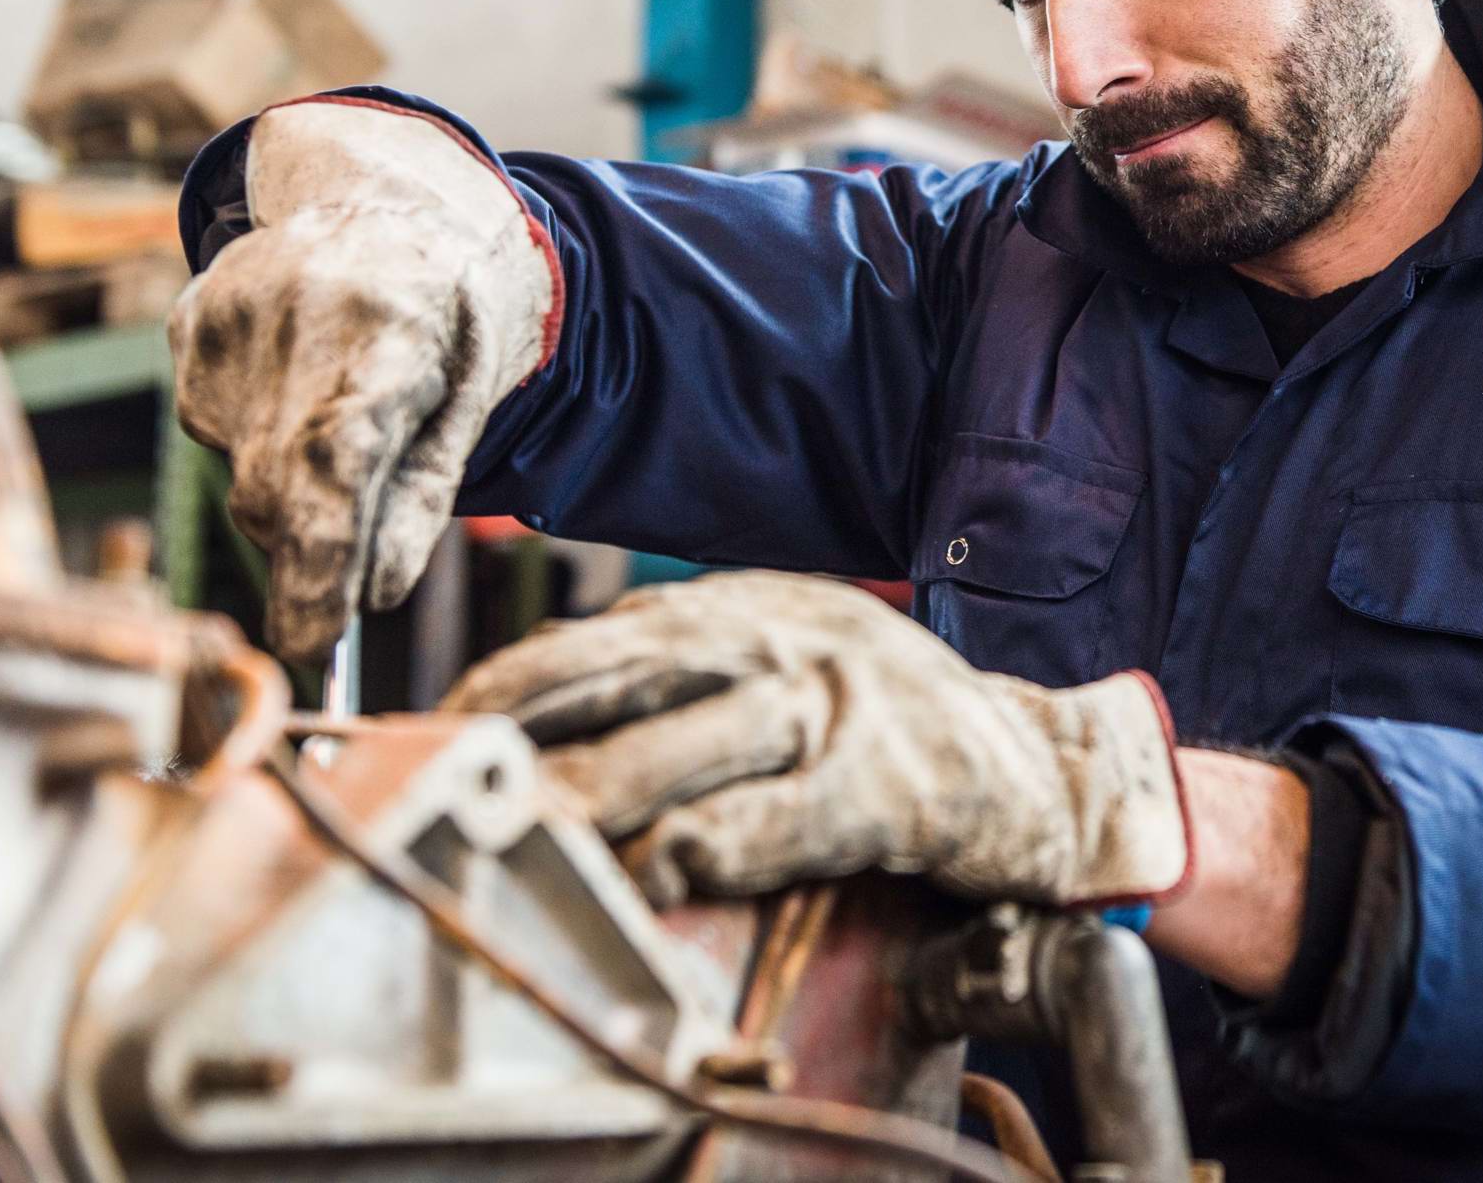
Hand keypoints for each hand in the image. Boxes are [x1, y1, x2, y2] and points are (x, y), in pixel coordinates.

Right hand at [169, 101, 554, 662]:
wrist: (383, 203)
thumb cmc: (447, 313)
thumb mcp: (472, 394)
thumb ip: (425, 495)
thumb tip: (372, 595)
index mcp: (388, 326)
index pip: (337, 463)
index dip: (317, 561)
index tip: (311, 643)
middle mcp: (296, 315)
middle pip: (276, 489)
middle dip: (311, 551)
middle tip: (348, 564)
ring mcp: (227, 317)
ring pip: (243, 471)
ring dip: (292, 480)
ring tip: (346, 407)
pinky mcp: (186, 326)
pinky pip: (215, 432)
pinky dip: (260, 435)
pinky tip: (300, 379)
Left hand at [443, 571, 1191, 907]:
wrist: (1053, 770)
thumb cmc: (900, 737)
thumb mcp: (786, 675)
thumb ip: (683, 686)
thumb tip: (543, 715)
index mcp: (749, 612)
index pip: (598, 641)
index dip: (506, 690)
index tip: (430, 738)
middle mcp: (786, 641)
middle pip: (628, 678)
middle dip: (524, 734)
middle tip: (440, 787)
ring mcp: (843, 705)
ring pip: (696, 740)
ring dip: (602, 792)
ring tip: (524, 836)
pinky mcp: (896, 782)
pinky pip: (792, 811)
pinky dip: (722, 842)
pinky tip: (667, 869)